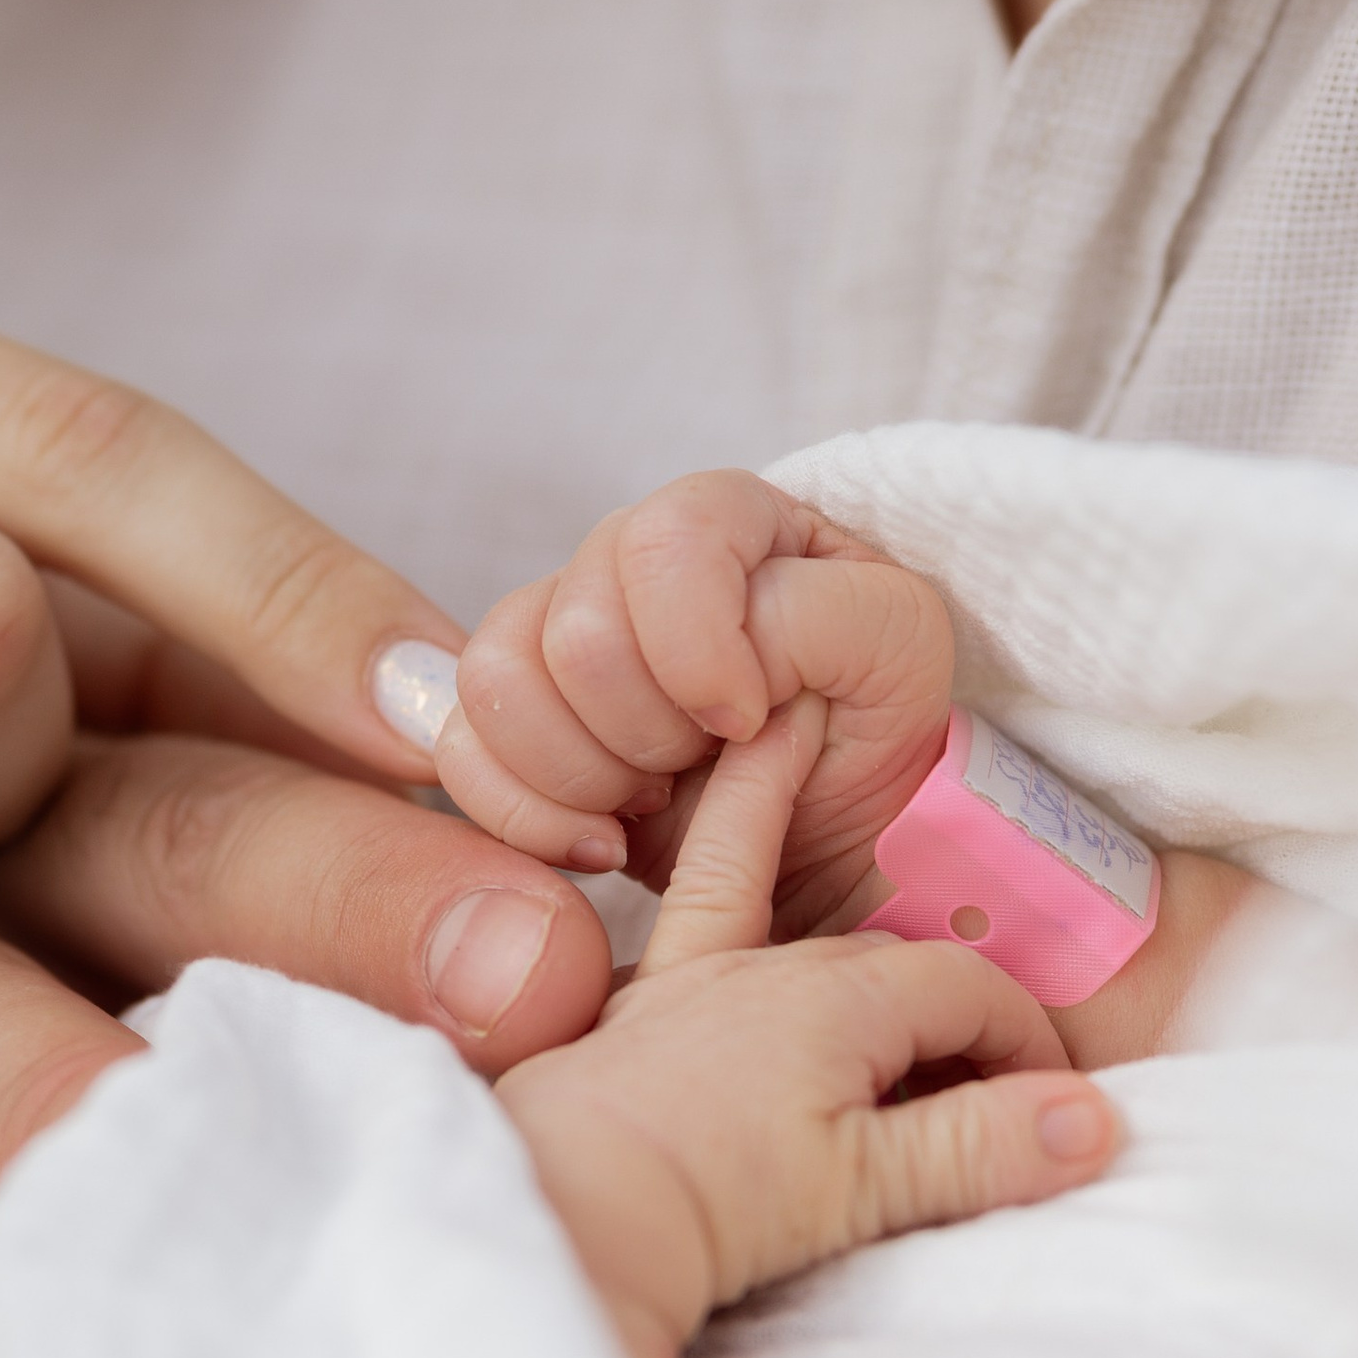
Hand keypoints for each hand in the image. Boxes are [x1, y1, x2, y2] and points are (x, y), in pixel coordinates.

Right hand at [441, 469, 954, 929]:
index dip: (698, 651)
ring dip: (589, 772)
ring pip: (499, 681)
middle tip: (708, 765)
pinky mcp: (513, 717)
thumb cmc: (875, 730)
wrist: (841, 839)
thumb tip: (712, 671)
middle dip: (650, 729)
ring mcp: (557, 634)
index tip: (746, 723)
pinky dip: (530, 813)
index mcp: (726, 517)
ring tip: (661, 801)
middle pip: (577, 629)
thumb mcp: (896, 651)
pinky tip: (606, 840)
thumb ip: (817, 619)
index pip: (665, 544)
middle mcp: (626, 559)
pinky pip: (461, 747)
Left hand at [494, 700, 1115, 1357]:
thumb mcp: (865, 1189)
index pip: (971, 993)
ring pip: (796, 901)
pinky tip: (730, 788)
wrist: (562, 1216)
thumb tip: (1098, 1121)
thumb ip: (982, 1145)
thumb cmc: (707, 1204)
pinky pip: (694, 884)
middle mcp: (772, 966)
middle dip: (961, 1007)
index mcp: (841, 1000)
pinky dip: (733, 818)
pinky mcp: (636, 1003)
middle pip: (898, 962)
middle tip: (996, 1079)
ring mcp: (698, 976)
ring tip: (878, 823)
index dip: (1026, 1045)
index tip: (1052, 1107)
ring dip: (851, 881)